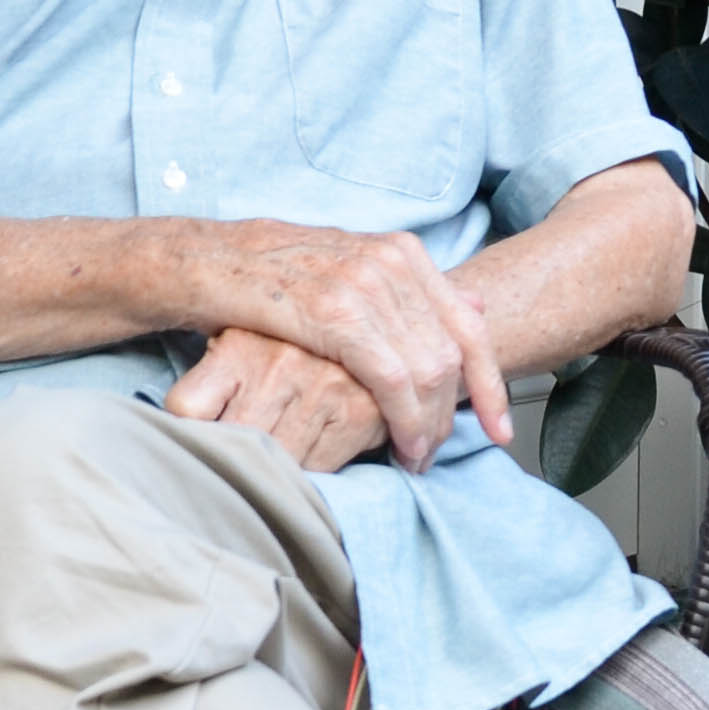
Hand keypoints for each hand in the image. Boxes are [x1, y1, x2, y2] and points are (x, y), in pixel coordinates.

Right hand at [192, 220, 510, 468]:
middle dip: (454, 415)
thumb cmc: (272, 281)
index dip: (491, 382)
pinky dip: (405, 419)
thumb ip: (410, 292)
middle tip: (436, 453)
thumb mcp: (350, 275)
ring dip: (429, 425)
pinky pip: (393, 379)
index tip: (503, 429)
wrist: (205, 264)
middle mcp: (391, 261)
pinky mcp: (335, 313)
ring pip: (429, 370)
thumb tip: (475, 304)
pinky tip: (399, 446)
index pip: (470, 324)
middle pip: (454, 354)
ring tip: (416, 457)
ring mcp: (365, 284)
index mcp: (402, 252)